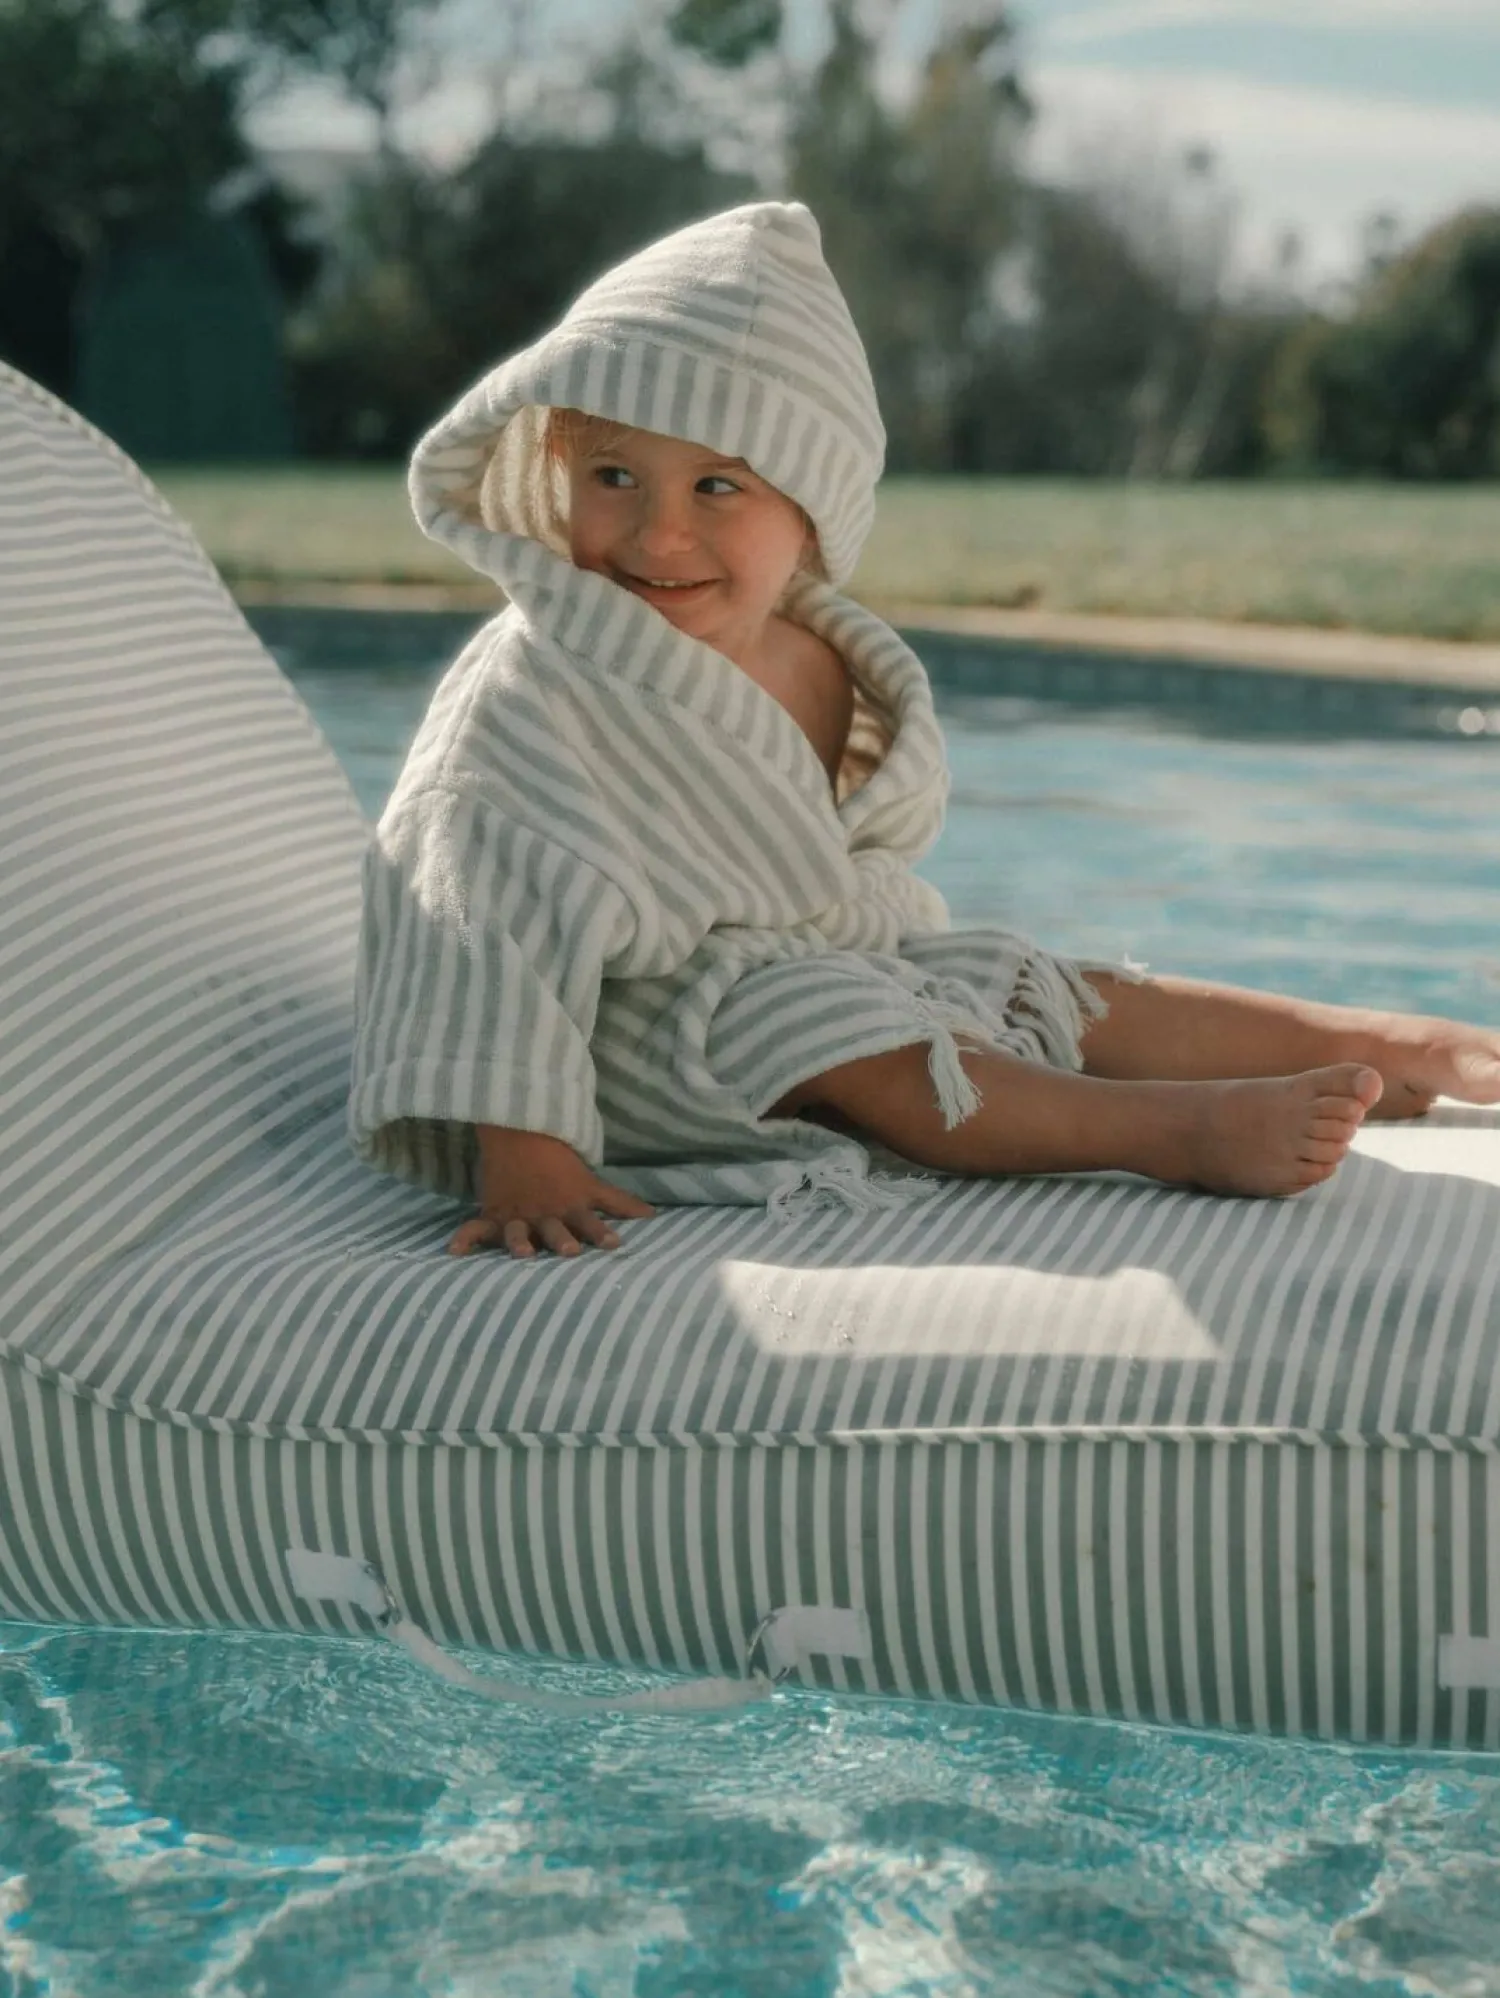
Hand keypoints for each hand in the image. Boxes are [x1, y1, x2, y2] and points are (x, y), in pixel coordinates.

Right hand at [449, 1126, 655, 1257]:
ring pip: (516, 1232)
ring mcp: (517, 1215)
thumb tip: (651, 1217)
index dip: (601, 1233)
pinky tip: (454, 1251)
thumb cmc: (561, 1163)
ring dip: (518, 1243)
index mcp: (569, 1208)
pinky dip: (464, 1239)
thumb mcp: (591, 1183)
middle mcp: (544, 1215)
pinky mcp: (493, 1213)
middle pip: (553, 1229)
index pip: (590, 1223)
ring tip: (521, 1254)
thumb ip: (619, 1203)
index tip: (614, 1244)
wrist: (522, 1133)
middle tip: (568, 1250)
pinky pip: (475, 1228)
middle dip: (560, 1239)